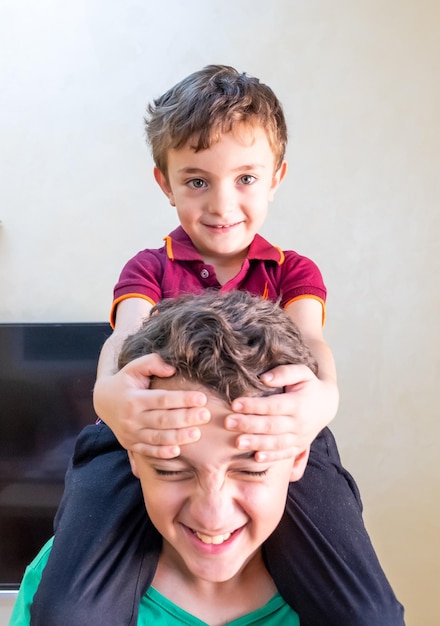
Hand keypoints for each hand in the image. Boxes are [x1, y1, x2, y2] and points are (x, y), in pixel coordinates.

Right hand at [93, 353, 209, 456]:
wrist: (103, 401)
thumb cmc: (126, 381)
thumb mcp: (134, 367)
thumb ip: (152, 362)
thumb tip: (172, 369)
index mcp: (133, 398)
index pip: (162, 399)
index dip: (183, 399)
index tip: (202, 398)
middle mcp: (131, 418)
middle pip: (162, 420)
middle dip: (186, 418)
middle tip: (206, 415)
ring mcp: (130, 433)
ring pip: (157, 438)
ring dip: (178, 437)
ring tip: (197, 433)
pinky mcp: (130, 444)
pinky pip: (147, 452)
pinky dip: (162, 453)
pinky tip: (177, 451)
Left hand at [225, 364, 338, 461]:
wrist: (326, 405)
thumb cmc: (309, 386)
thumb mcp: (302, 372)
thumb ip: (285, 372)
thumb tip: (264, 378)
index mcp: (299, 403)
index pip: (273, 405)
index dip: (254, 405)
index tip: (235, 404)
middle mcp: (299, 423)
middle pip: (271, 425)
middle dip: (249, 425)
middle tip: (228, 422)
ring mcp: (299, 437)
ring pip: (276, 443)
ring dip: (256, 443)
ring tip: (237, 442)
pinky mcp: (298, 447)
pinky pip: (284, 455)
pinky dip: (271, 458)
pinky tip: (256, 458)